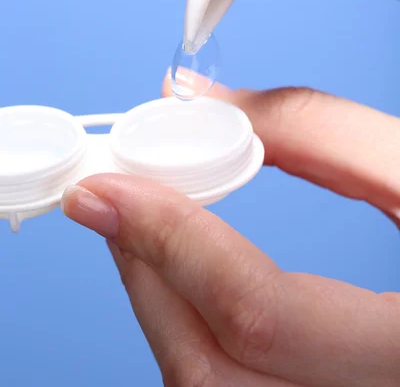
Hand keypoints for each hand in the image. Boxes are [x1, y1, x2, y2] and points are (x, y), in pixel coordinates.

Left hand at [62, 74, 399, 385]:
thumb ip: (311, 129)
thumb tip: (198, 101)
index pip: (258, 313)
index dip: (169, 239)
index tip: (104, 188)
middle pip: (210, 371)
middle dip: (146, 272)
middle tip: (116, 198)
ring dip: (158, 298)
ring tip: (147, 224)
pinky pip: (227, 381)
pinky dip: (187, 323)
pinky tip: (186, 268)